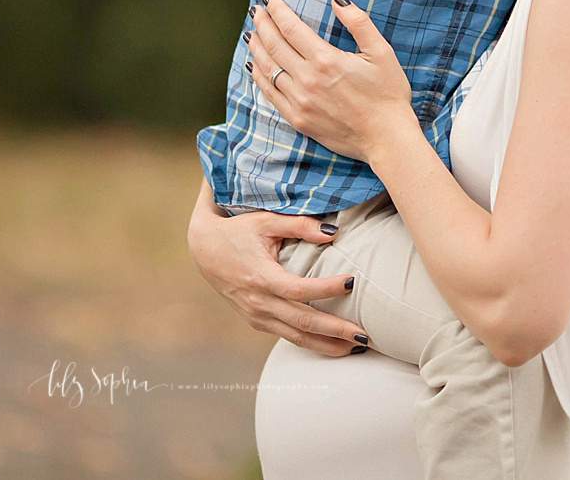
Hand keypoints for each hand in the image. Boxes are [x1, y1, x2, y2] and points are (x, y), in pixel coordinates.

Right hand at [187, 182, 365, 354]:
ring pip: (296, 338)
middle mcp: (258, 302)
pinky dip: (312, 343)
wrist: (203, 250)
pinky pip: (287, 336)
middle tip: (365, 335)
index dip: (327, 289)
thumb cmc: (237, 231)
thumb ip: (299, 225)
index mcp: (260, 277)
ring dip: (328, 345)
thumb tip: (334, 232)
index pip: (299, 290)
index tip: (352, 281)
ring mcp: (256, 316)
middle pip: (303, 323)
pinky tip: (334, 344)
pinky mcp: (257, 321)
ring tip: (357, 348)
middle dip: (336, 331)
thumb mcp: (264, 221)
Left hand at [247, 0, 414, 162]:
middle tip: (256, 11)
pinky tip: (254, 66)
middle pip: (274, 45)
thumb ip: (358, 22)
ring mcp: (299, 101)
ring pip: (268, 68)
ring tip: (251, 34)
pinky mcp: (297, 119)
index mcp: (325, 60)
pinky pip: (270, 94)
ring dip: (256, 48)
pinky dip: (258, 77)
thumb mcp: (381, 52)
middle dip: (262, 24)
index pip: (290, 28)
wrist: (386, 138)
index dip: (276, 10)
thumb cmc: (387, 94)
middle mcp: (307, 79)